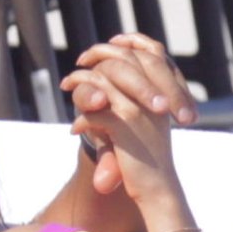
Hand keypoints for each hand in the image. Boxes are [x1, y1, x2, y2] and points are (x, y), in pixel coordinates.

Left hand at [60, 34, 196, 208]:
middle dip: (98, 56)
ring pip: (105, 81)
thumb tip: (101, 79)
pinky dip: (82, 119)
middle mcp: (156, 95)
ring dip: (81, 84)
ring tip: (67, 87)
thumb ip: (127, 99)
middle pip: (124, 60)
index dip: (128, 43)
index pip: (151, 51)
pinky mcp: (125, 125)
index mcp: (165, 91)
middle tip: (79, 64)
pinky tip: (75, 130)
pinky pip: (94, 110)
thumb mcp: (142, 122)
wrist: (156, 188)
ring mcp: (141, 108)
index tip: (106, 46)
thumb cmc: (145, 155)